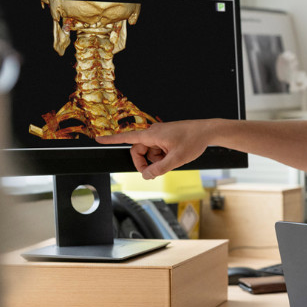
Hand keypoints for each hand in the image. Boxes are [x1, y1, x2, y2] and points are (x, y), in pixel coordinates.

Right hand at [95, 120, 209, 178]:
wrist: (208, 131)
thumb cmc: (193, 141)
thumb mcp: (176, 159)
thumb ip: (159, 169)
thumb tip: (146, 175)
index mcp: (151, 135)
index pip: (126, 138)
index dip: (111, 139)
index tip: (97, 139)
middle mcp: (153, 133)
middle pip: (139, 151)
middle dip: (145, 163)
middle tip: (154, 173)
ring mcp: (160, 135)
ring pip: (150, 152)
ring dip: (157, 160)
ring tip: (172, 160)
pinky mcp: (166, 138)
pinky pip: (158, 150)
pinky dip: (163, 156)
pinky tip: (175, 156)